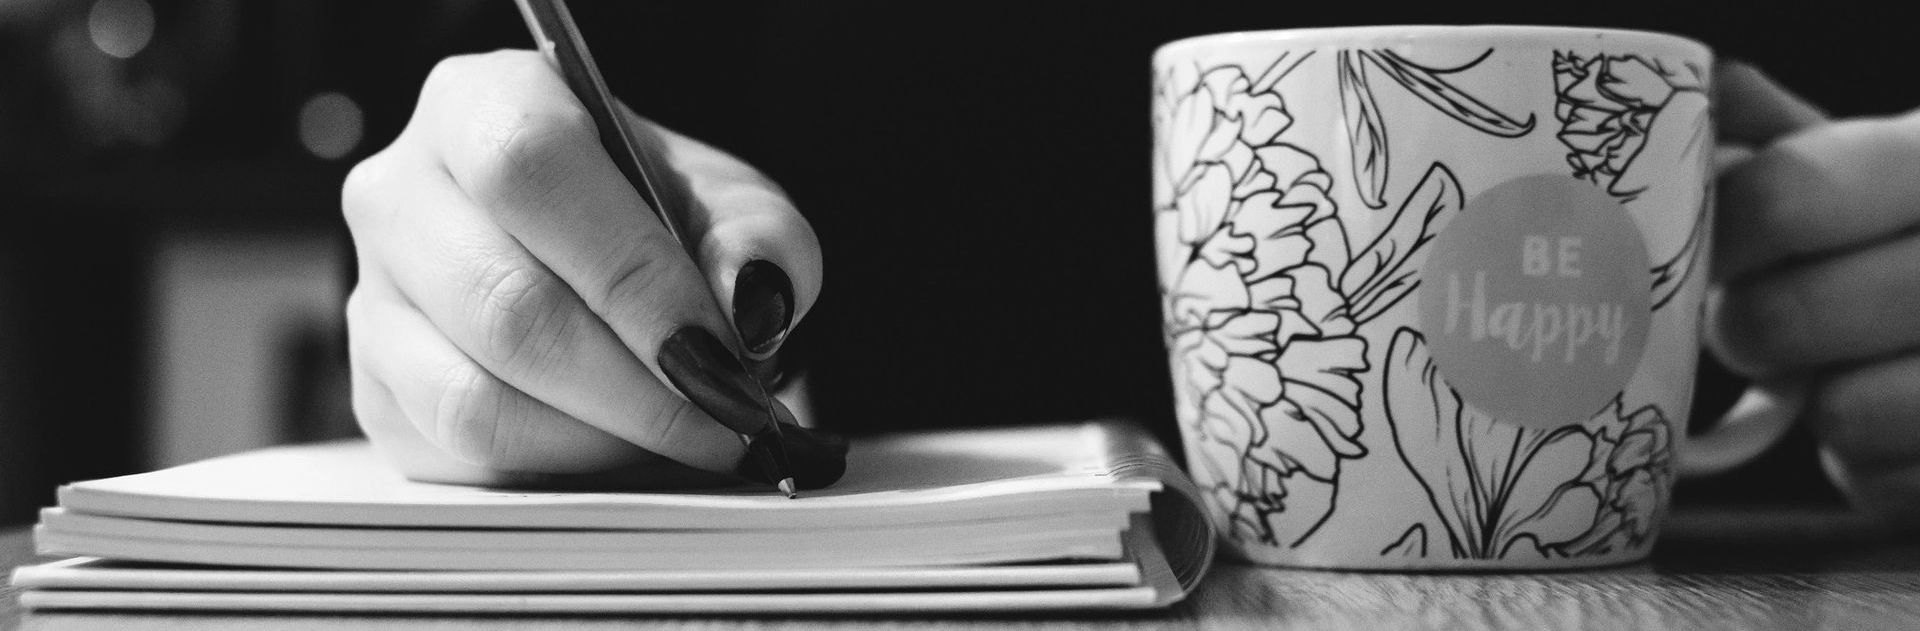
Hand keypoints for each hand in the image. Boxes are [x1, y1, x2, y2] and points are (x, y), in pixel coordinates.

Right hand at [341, 50, 821, 486]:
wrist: (598, 262)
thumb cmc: (658, 217)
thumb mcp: (729, 203)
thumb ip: (759, 240)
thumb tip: (748, 303)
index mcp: (480, 105)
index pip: (530, 172)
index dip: (630, 274)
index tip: (720, 352)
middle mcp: (399, 193)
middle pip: (506, 306)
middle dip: (639, 388)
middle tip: (727, 422)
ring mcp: (371, 299)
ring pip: (474, 400)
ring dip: (603, 440)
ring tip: (686, 438)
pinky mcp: (375, 394)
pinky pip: (462, 459)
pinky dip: (561, 471)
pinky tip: (624, 451)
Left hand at [1706, 60, 1919, 523]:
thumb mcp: (1882, 170)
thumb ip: (1793, 142)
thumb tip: (1706, 87)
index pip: (1785, 197)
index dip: (1718, 237)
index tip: (1703, 255)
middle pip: (1782, 320)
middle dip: (1748, 330)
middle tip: (1755, 325)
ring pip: (1841, 414)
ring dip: (1815, 403)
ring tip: (1836, 370)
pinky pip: (1878, 484)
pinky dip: (1866, 465)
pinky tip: (1891, 423)